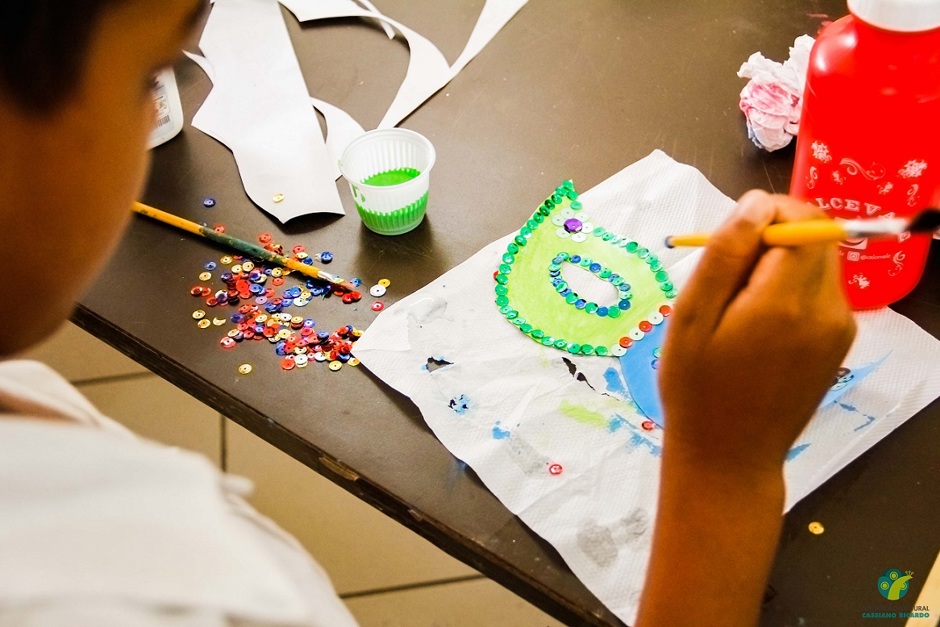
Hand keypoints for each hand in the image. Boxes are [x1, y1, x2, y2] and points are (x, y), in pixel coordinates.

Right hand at [659, 190, 855, 477]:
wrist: (729, 458)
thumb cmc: (697, 389)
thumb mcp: (692, 317)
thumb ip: (725, 254)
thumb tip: (756, 202)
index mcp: (786, 300)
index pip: (802, 220)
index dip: (767, 215)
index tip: (728, 242)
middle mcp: (827, 309)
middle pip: (814, 238)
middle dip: (772, 240)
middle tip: (725, 279)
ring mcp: (839, 328)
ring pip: (817, 264)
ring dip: (779, 267)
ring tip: (736, 310)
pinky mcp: (839, 343)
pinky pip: (819, 293)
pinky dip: (789, 293)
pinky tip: (756, 329)